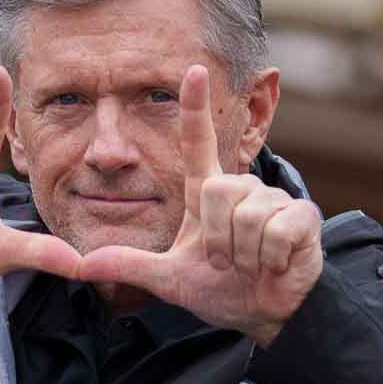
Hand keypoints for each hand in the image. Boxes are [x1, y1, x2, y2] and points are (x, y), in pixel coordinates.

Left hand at [77, 65, 321, 345]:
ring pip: (245, 215)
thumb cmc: (221, 289)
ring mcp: (273, 200)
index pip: (198, 142)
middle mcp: (241, 187)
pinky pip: (273, 231)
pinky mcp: (301, 217)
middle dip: (215, 239)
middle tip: (225, 261)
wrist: (264, 315)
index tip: (193, 69)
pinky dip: (268, 258)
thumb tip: (81, 265)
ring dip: (241, 254)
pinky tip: (274, 264)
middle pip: (218, 190)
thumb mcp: (168, 278)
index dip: (195, 107)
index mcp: (207, 193)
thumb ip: (128, 265)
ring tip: (250, 264)